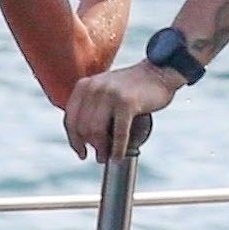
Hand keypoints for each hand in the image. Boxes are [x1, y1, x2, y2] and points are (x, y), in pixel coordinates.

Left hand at [65, 59, 180, 162]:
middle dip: (89, 146)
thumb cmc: (132, 86)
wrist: (158, 72)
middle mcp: (94, 88)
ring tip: (107, 157)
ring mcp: (110, 94)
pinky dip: (117, 149)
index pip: (70, 118)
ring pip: (96, 131)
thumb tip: (83, 138)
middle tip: (99, 156)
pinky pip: (118, 133)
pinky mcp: (127, 103)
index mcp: (85, 86)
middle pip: (82, 127)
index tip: (81, 152)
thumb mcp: (104, 89)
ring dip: (101, 149)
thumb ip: (91, 105)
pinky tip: (118, 156)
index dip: (74, 139)